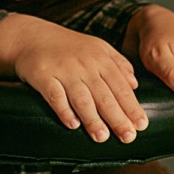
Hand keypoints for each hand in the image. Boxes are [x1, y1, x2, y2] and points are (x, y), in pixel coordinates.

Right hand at [0, 14, 147, 142]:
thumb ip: (118, 64)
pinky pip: (55, 95)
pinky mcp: (43, 75)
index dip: (132, 106)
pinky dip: (64, 110)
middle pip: (104, 95)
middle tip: (128, 137)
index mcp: (100, 59)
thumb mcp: (97, 47)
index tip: (141, 124)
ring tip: (102, 137)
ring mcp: (63, 70)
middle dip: (117, 118)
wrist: (32, 36)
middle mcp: (84, 64)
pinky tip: (72, 125)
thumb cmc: (68, 47)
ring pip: (81, 98)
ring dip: (93, 119)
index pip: (120, 86)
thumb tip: (134, 85)